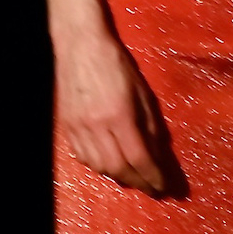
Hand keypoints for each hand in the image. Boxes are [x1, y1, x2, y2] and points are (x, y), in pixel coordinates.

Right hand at [52, 18, 169, 193]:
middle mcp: (97, 125)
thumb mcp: (142, 92)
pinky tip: (111, 167)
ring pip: (99, 166)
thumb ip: (150, 124)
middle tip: (153, 188)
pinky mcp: (67, 126)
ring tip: (135, 179)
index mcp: (120, 115)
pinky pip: (83, 156)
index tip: (165, 186)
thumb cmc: (117, 64)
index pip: (139, 157)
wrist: (80, 45)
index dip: (153, 176)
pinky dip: (99, 167)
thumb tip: (158, 154)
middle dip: (138, 182)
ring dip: (119, 177)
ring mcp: (78, 127)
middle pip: (118, 167)